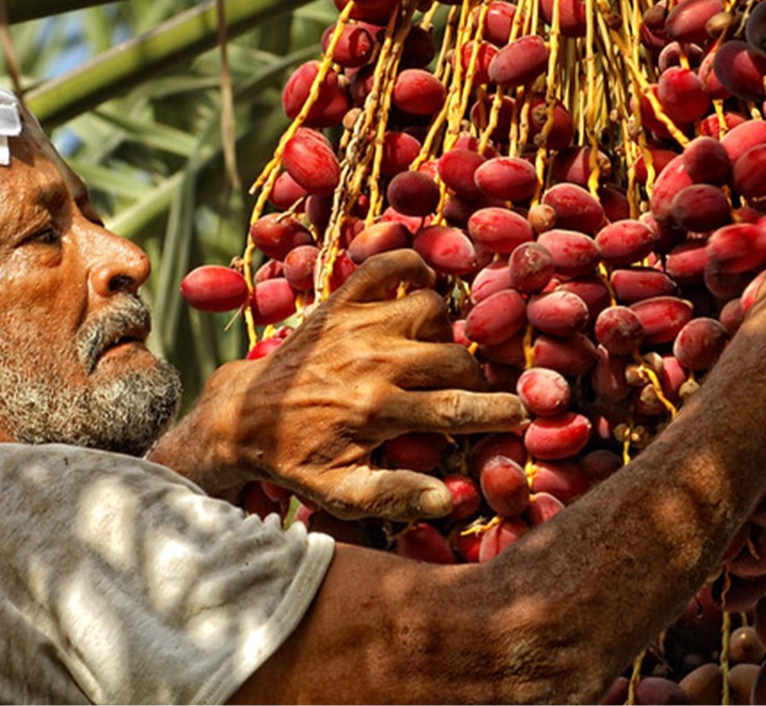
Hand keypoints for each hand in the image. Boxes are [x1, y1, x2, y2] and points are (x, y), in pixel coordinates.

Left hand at [170, 249, 527, 520]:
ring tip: (436, 351)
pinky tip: (422, 289)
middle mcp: (372, 362)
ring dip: (443, 330)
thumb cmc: (297, 457)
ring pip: (431, 310)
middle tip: (469, 390)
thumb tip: (447, 498)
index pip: (456, 409)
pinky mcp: (339, 301)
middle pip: (454, 358)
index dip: (498, 411)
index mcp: (376, 411)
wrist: (242, 416)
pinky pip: (388, 267)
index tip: (523, 413)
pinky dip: (412, 269)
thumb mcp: (339, 492)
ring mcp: (356, 324)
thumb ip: (394, 494)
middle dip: (473, 377)